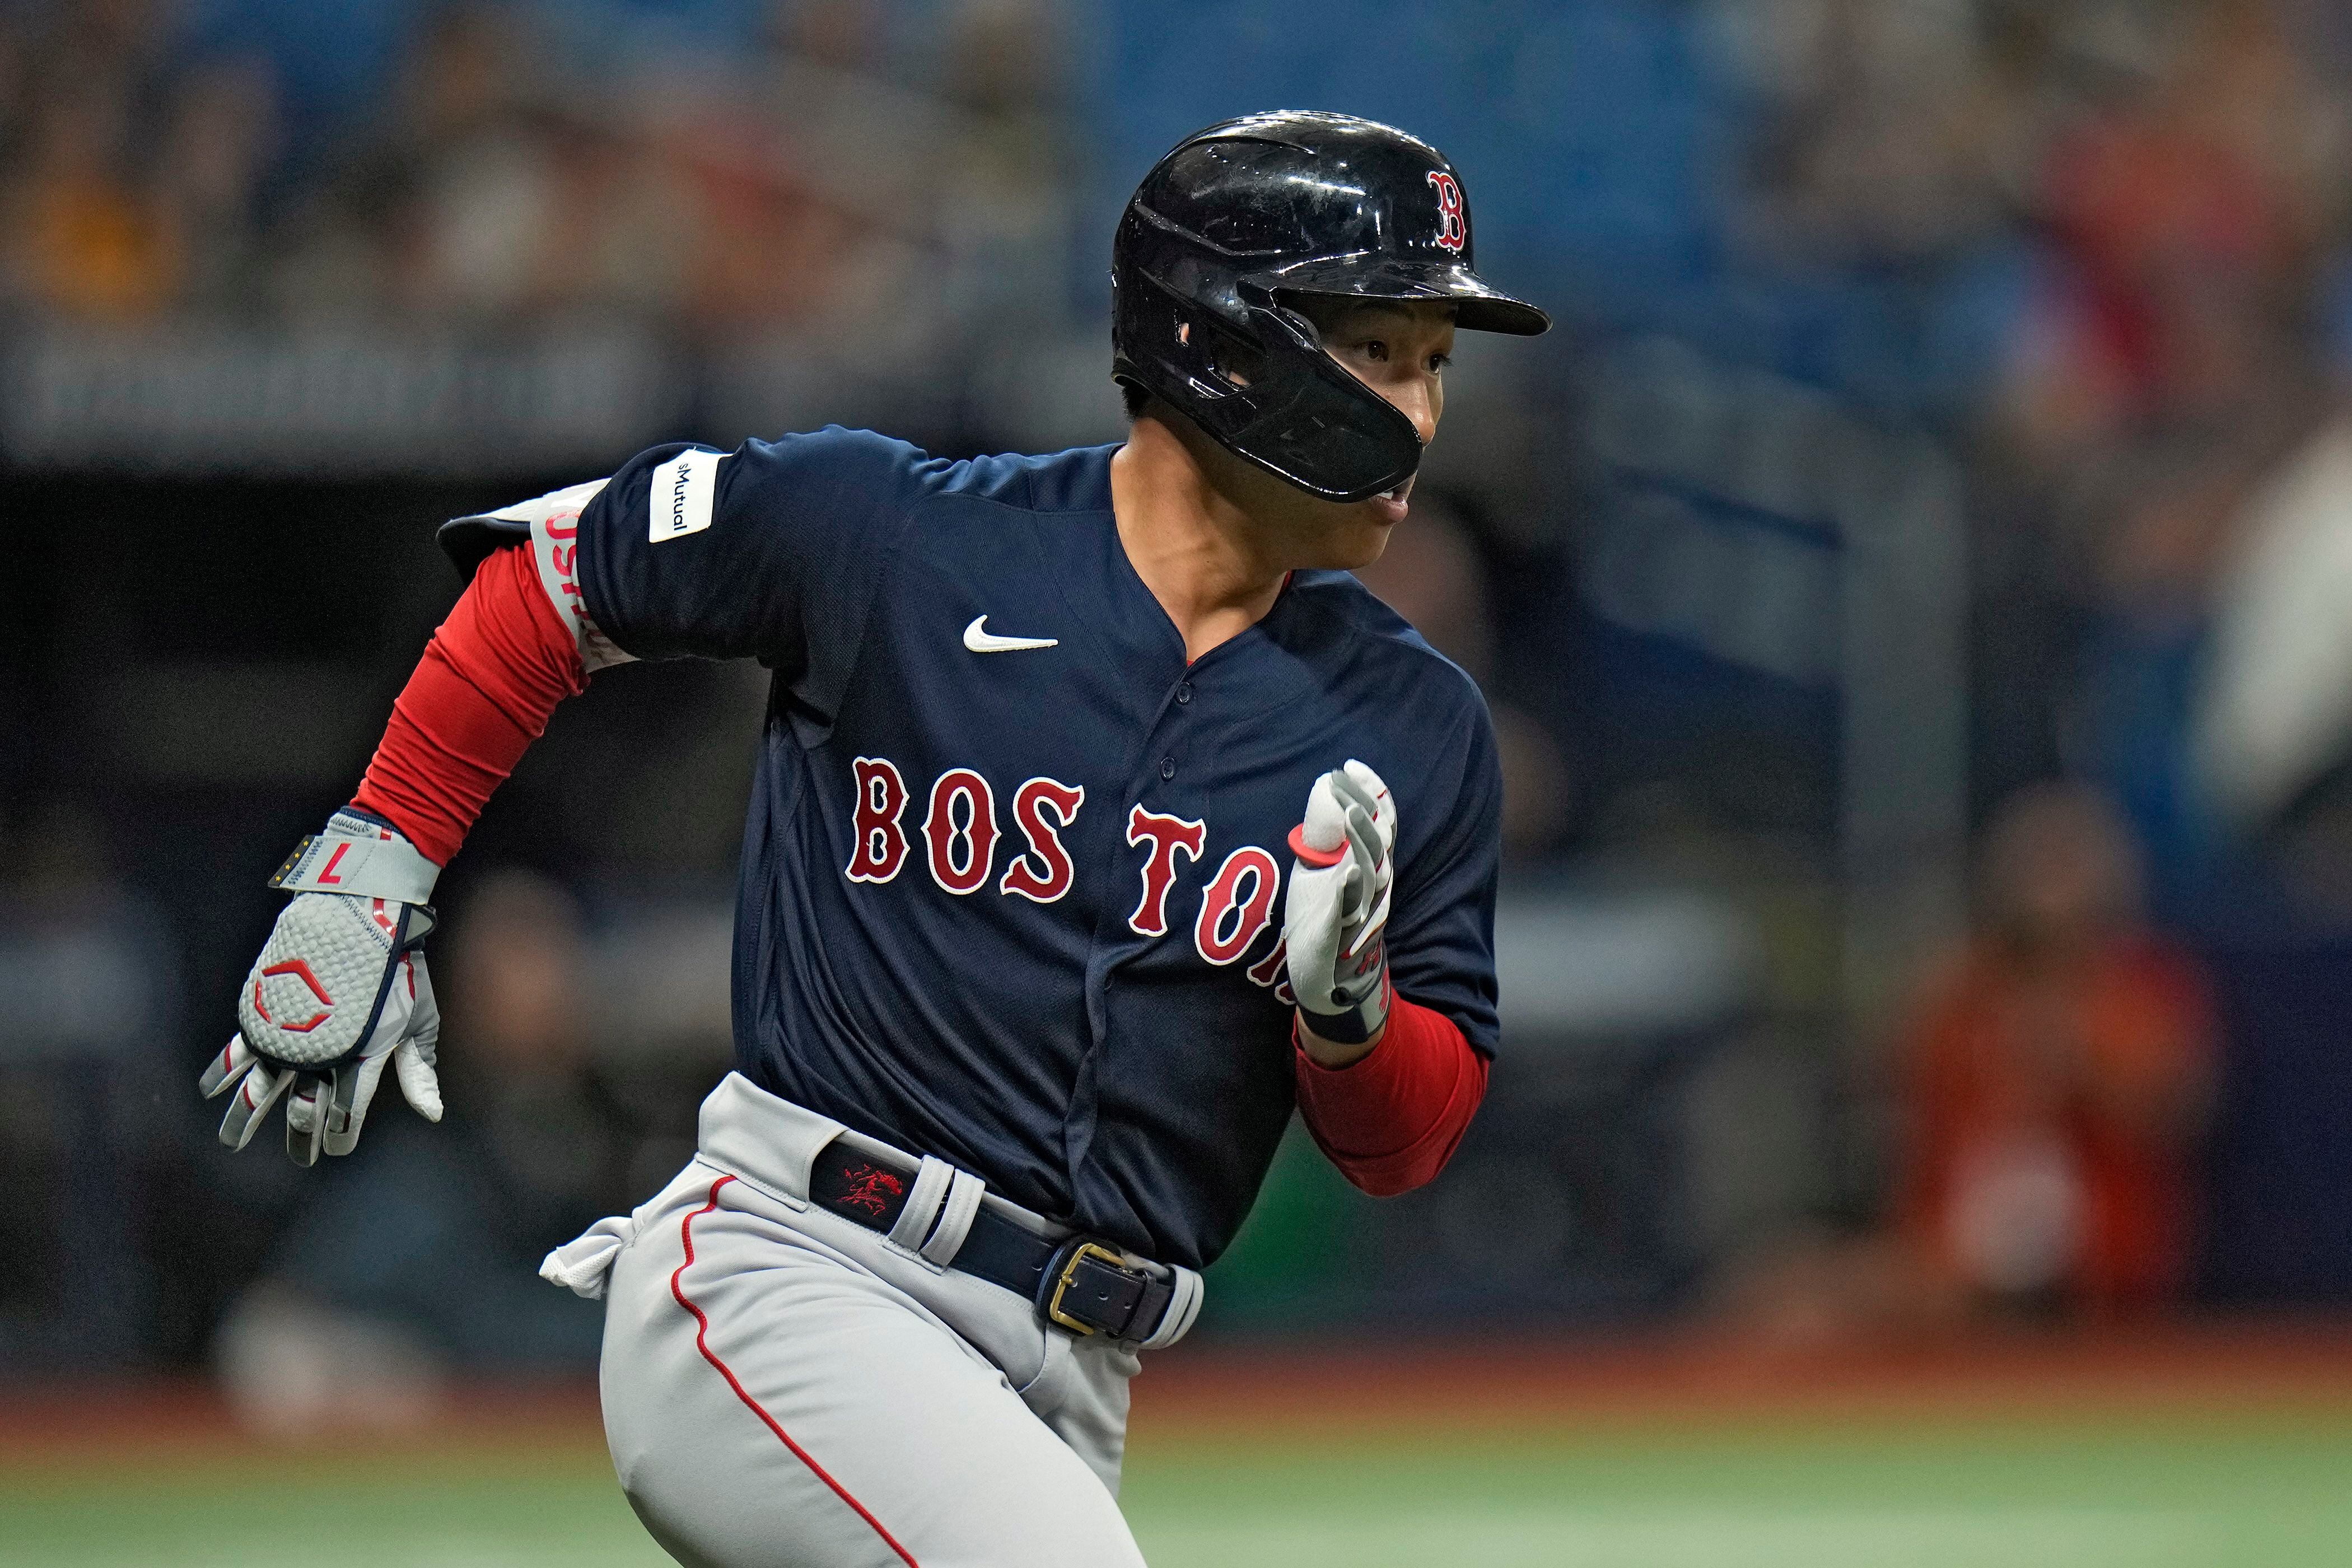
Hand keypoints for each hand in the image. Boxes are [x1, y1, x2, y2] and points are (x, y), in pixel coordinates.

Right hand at [200, 811, 444, 1164]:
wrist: (362, 913)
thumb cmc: (401, 967)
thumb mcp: (421, 1018)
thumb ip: (420, 1069)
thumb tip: (434, 1115)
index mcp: (362, 1058)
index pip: (349, 1113)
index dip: (340, 1135)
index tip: (335, 1149)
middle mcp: (320, 1053)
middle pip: (303, 1109)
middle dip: (300, 1135)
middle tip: (299, 1158)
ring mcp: (288, 1032)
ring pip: (260, 1088)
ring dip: (245, 1116)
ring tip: (231, 1142)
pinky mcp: (265, 1010)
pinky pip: (236, 1046)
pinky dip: (220, 1070)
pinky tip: (208, 1091)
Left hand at [1283, 760, 1397, 1053]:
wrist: (1325, 975)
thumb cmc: (1323, 914)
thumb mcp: (1320, 866)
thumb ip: (1328, 830)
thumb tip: (1325, 784)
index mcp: (1370, 864)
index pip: (1378, 822)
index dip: (1370, 792)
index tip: (1351, 763)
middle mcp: (1374, 884)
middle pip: (1378, 842)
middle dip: (1364, 808)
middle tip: (1343, 780)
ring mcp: (1360, 910)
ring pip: (1370, 872)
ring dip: (1361, 840)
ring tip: (1350, 812)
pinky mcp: (1341, 934)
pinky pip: (1350, 911)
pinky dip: (1349, 891)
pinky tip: (1347, 873)